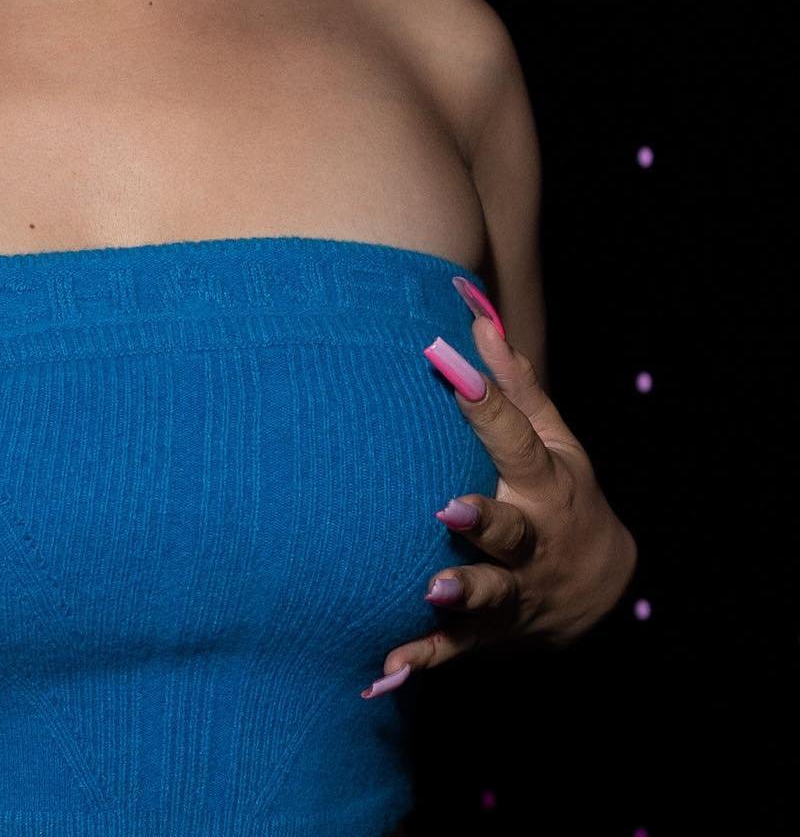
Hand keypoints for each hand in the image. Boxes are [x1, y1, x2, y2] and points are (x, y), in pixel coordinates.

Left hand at [378, 312, 638, 680]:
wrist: (602, 594)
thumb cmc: (564, 494)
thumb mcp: (557, 443)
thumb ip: (515, 386)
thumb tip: (479, 317)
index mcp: (546, 486)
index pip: (517, 440)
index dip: (487, 403)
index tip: (453, 371)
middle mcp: (532, 543)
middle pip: (509, 532)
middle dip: (482, 522)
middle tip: (448, 509)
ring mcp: (513, 593)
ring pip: (487, 598)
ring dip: (460, 596)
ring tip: (428, 590)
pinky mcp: (487, 635)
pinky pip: (452, 652)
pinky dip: (421, 661)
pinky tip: (384, 669)